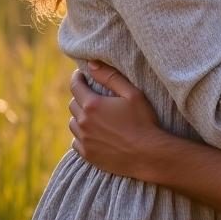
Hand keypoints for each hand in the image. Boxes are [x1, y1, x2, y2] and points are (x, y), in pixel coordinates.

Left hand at [69, 61, 162, 179]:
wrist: (147, 154)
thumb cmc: (142, 121)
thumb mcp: (132, 93)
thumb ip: (110, 77)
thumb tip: (91, 64)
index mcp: (92, 104)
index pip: (75, 86)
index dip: (77, 78)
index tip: (81, 75)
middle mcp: (84, 122)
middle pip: (73, 104)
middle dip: (80, 96)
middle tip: (92, 94)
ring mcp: (84, 140)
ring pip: (73, 123)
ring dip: (79, 116)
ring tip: (93, 115)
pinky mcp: (88, 155)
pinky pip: (76, 142)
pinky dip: (81, 135)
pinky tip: (93, 133)